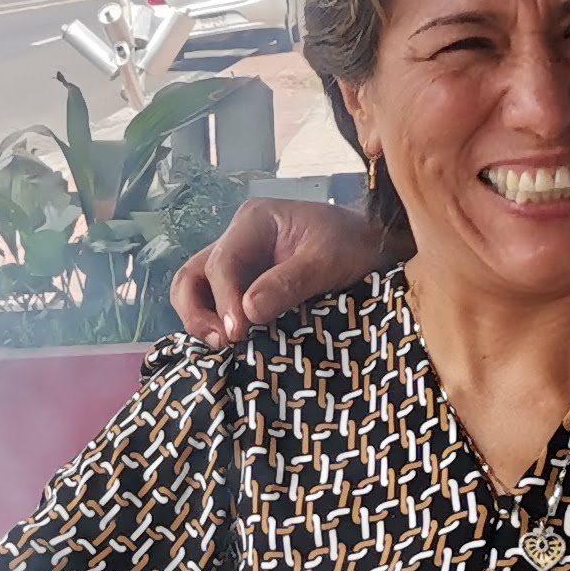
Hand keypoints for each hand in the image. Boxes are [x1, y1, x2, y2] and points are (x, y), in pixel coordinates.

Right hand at [169, 194, 396, 344]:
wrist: (377, 251)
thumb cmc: (356, 246)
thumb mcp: (330, 261)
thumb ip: (289, 283)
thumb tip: (248, 311)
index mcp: (254, 222)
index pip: (222, 262)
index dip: (224, 300)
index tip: (239, 332)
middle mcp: (238, 241)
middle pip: (192, 276)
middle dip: (197, 311)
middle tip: (222, 342)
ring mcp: (239, 266)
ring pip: (196, 292)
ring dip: (200, 321)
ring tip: (224, 348)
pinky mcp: (245, 289)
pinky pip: (216, 307)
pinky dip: (216, 326)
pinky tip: (232, 349)